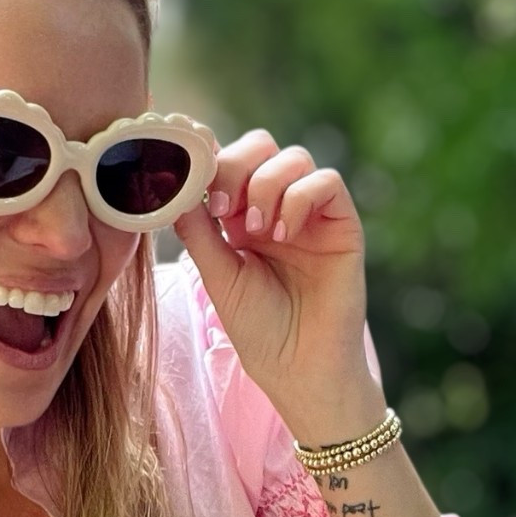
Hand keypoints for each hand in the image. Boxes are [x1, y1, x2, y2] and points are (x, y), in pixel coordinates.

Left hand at [172, 128, 382, 442]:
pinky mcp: (342, 225)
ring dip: (265, 185)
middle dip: (236, 165)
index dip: (211, 160)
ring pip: (294, 157)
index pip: (229, 162)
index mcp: (243, 218)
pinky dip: (299, 197)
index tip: (191, 182)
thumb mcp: (217, 277)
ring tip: (255, 230)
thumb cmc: (260, 331)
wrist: (301, 370)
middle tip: (223, 208)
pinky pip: (326, 181)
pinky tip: (282, 233)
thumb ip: (198, 231)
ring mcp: (312, 215)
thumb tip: (173, 186)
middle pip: (262, 146)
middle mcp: (279, 209)